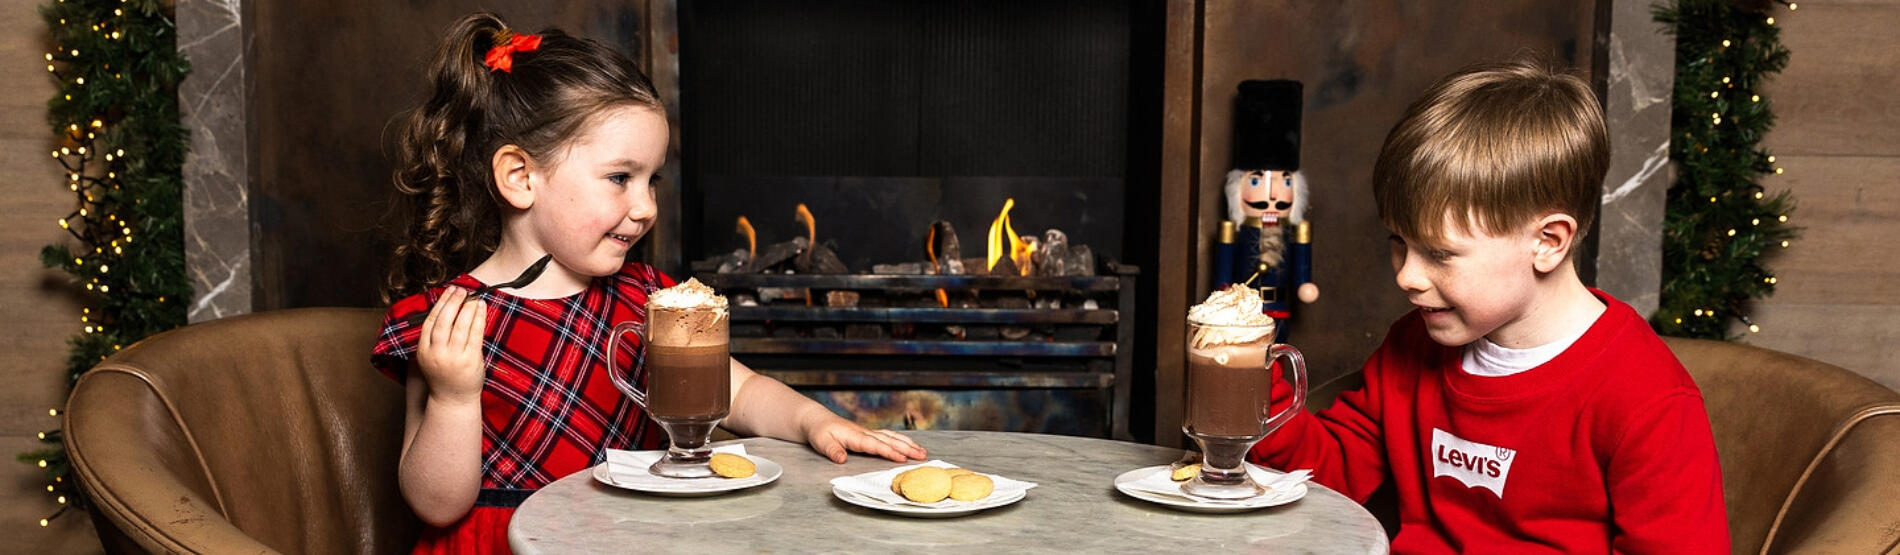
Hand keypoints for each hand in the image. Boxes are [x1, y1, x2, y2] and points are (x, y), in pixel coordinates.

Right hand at [417, 286, 487, 402]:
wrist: (453, 399)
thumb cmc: (444, 375)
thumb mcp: (431, 357)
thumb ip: (434, 338)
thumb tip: (446, 308)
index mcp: (424, 351)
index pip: (430, 322)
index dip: (440, 304)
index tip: (447, 291)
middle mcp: (437, 353)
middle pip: (444, 321)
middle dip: (452, 302)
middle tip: (460, 290)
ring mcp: (454, 357)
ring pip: (460, 326)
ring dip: (467, 308)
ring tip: (473, 297)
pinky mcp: (470, 360)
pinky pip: (475, 334)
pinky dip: (478, 319)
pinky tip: (481, 309)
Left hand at [802, 411, 927, 463]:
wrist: (817, 420)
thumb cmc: (820, 431)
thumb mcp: (822, 442)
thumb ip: (833, 450)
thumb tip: (841, 459)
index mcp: (856, 436)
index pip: (876, 445)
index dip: (890, 452)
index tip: (903, 459)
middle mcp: (865, 433)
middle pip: (890, 440)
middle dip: (907, 448)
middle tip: (923, 456)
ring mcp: (868, 433)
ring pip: (892, 437)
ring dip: (908, 444)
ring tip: (922, 451)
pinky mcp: (869, 434)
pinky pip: (889, 436)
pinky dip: (901, 440)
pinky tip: (909, 444)